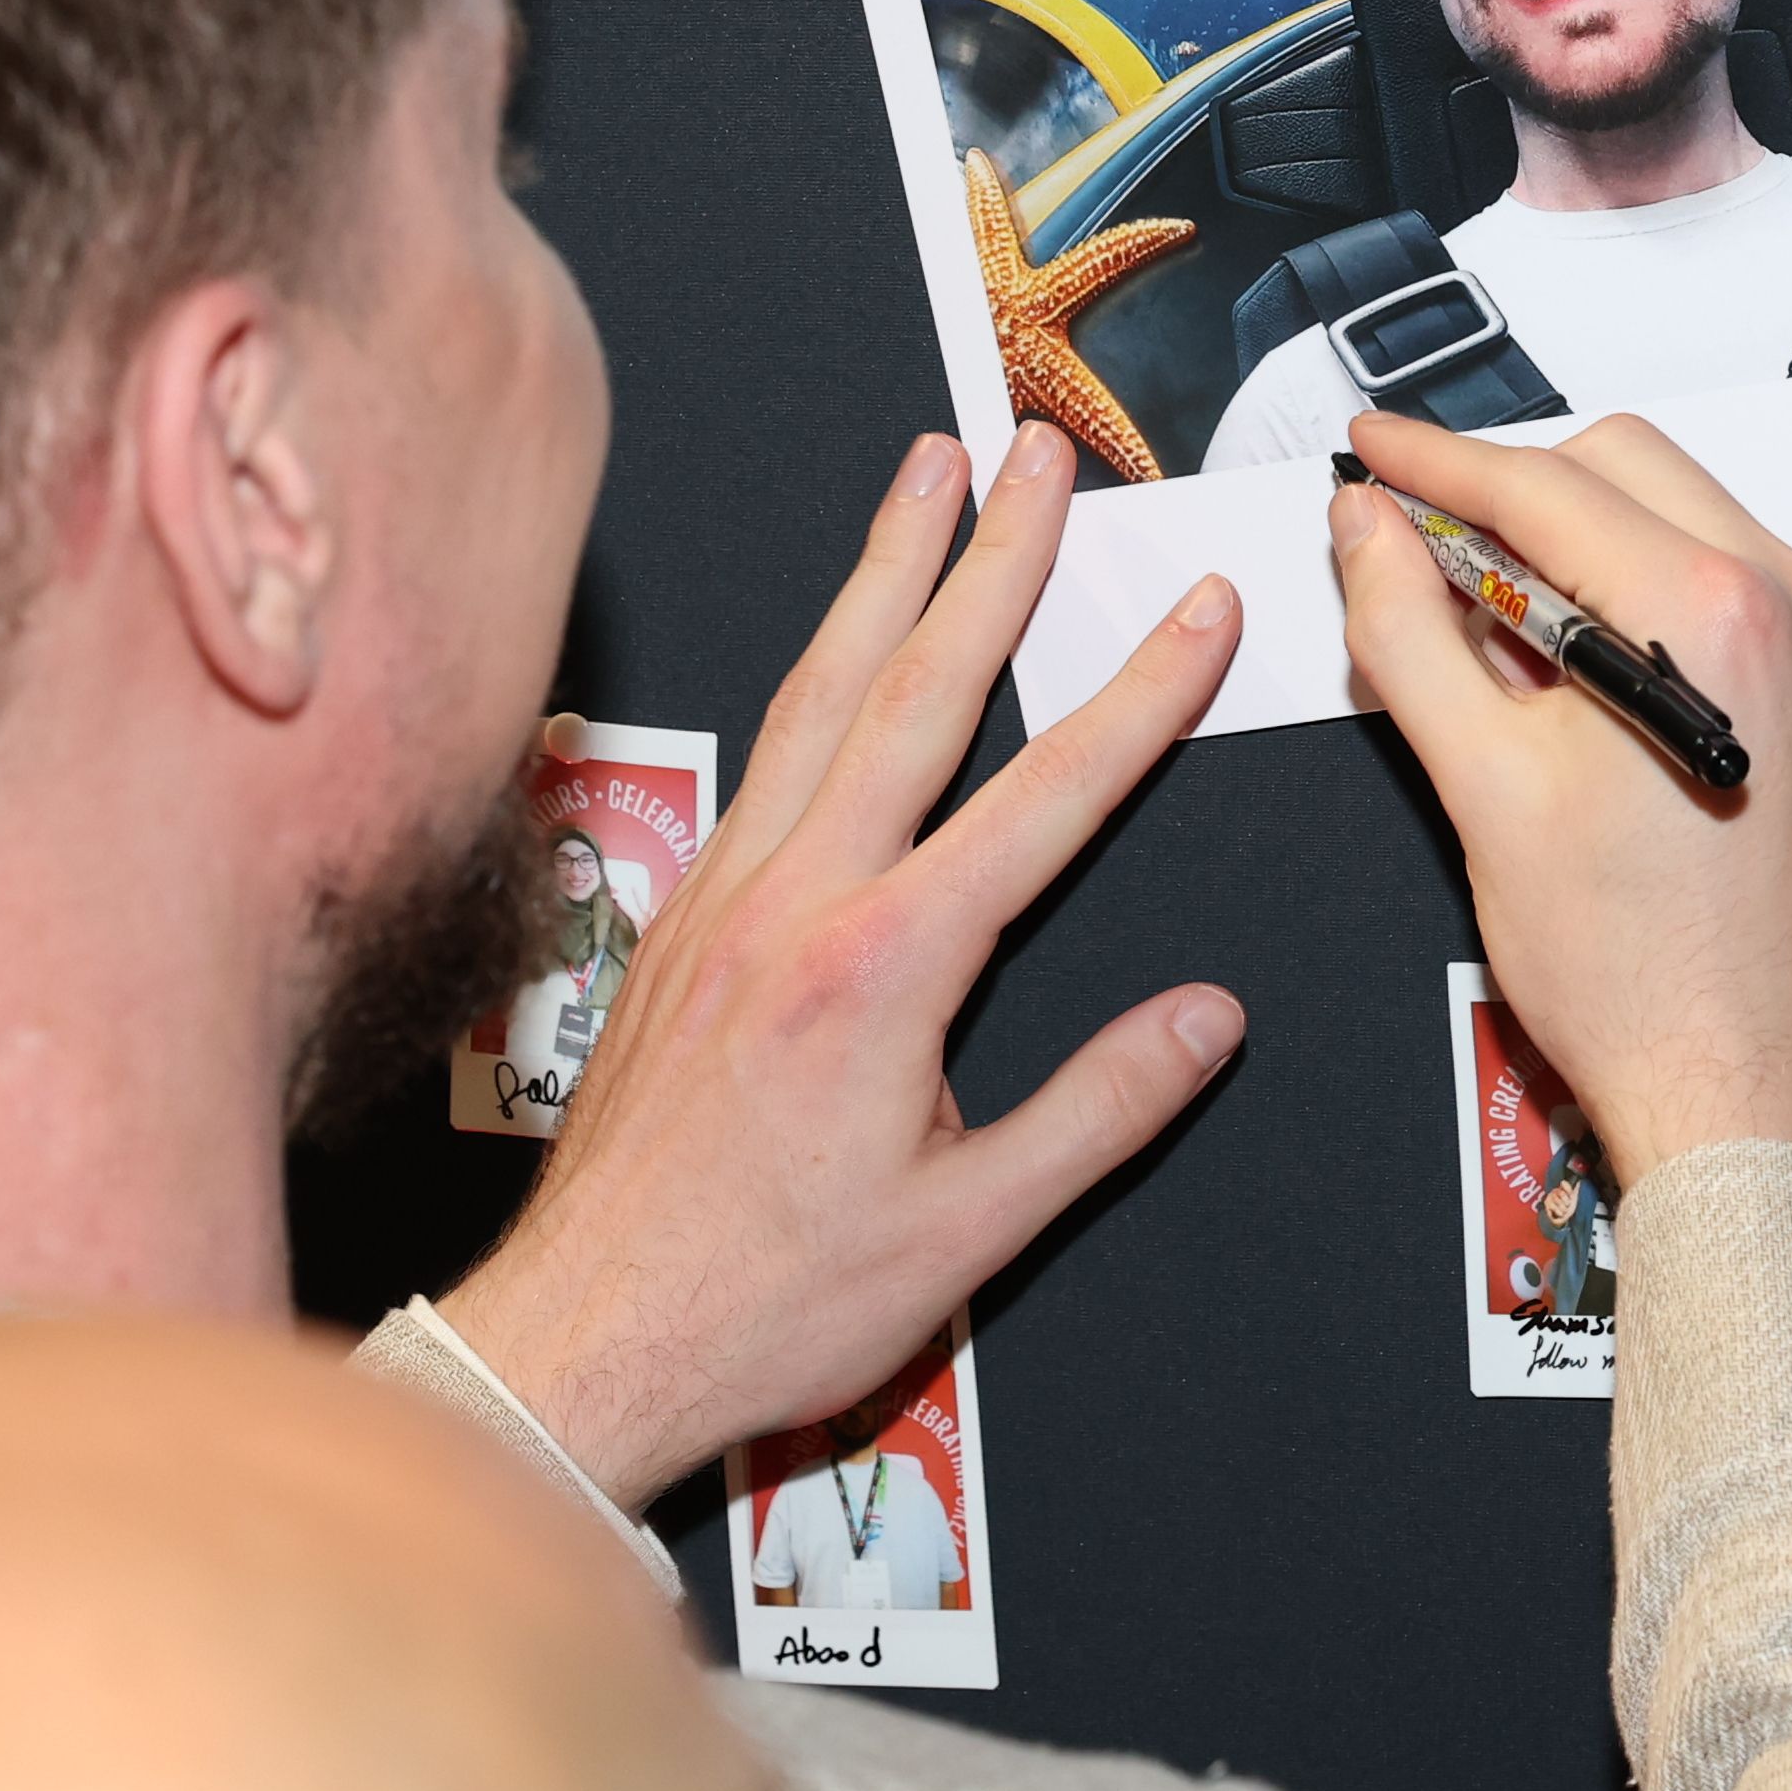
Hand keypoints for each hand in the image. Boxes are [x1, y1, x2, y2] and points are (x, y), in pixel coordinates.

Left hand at [440, 425, 1243, 1504]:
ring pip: (818, 693)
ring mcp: (722, 898)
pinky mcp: (678, 922)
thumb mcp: (968, 1231)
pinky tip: (832, 642)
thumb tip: (1208, 1020)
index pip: (1046, 798)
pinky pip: (761, 756)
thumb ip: (1099, 1112)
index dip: (1138, 696)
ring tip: (923, 476)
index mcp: (880, 968)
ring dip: (881, 573)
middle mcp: (793, 902)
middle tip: (1036, 453)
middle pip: (914, 686)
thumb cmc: (761, 1303)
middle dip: (988, 557)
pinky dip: (813, 671)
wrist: (584, 1337)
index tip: (1201, 610)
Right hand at [1328, 412, 1791, 1179]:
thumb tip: (1369, 533)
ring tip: (1513, 637)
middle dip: (1520, 492)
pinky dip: (1670, 602)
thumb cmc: (1637, 981)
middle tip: (1429, 550)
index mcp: (1715, 616)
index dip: (1439, 463)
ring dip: (1597, 548)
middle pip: (1632, 469)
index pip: (1547, 485)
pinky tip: (1605, 678)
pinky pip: (1756, 593)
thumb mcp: (1481, 788)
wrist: (1755, 1097)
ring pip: (1699, 521)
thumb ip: (1409, 631)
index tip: (1379, 453)